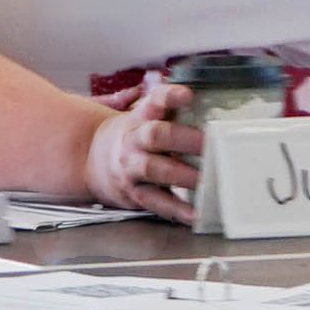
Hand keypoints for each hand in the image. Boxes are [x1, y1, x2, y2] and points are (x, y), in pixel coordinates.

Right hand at [81, 88, 202, 215]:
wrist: (94, 160)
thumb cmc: (136, 137)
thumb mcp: (146, 118)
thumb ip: (172, 112)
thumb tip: (215, 106)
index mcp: (140, 117)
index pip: (154, 101)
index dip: (170, 97)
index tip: (188, 95)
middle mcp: (133, 140)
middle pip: (155, 135)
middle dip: (185, 140)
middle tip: (210, 145)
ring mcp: (131, 167)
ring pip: (154, 169)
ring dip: (183, 175)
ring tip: (207, 180)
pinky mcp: (134, 192)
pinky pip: (154, 201)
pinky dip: (175, 209)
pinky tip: (194, 214)